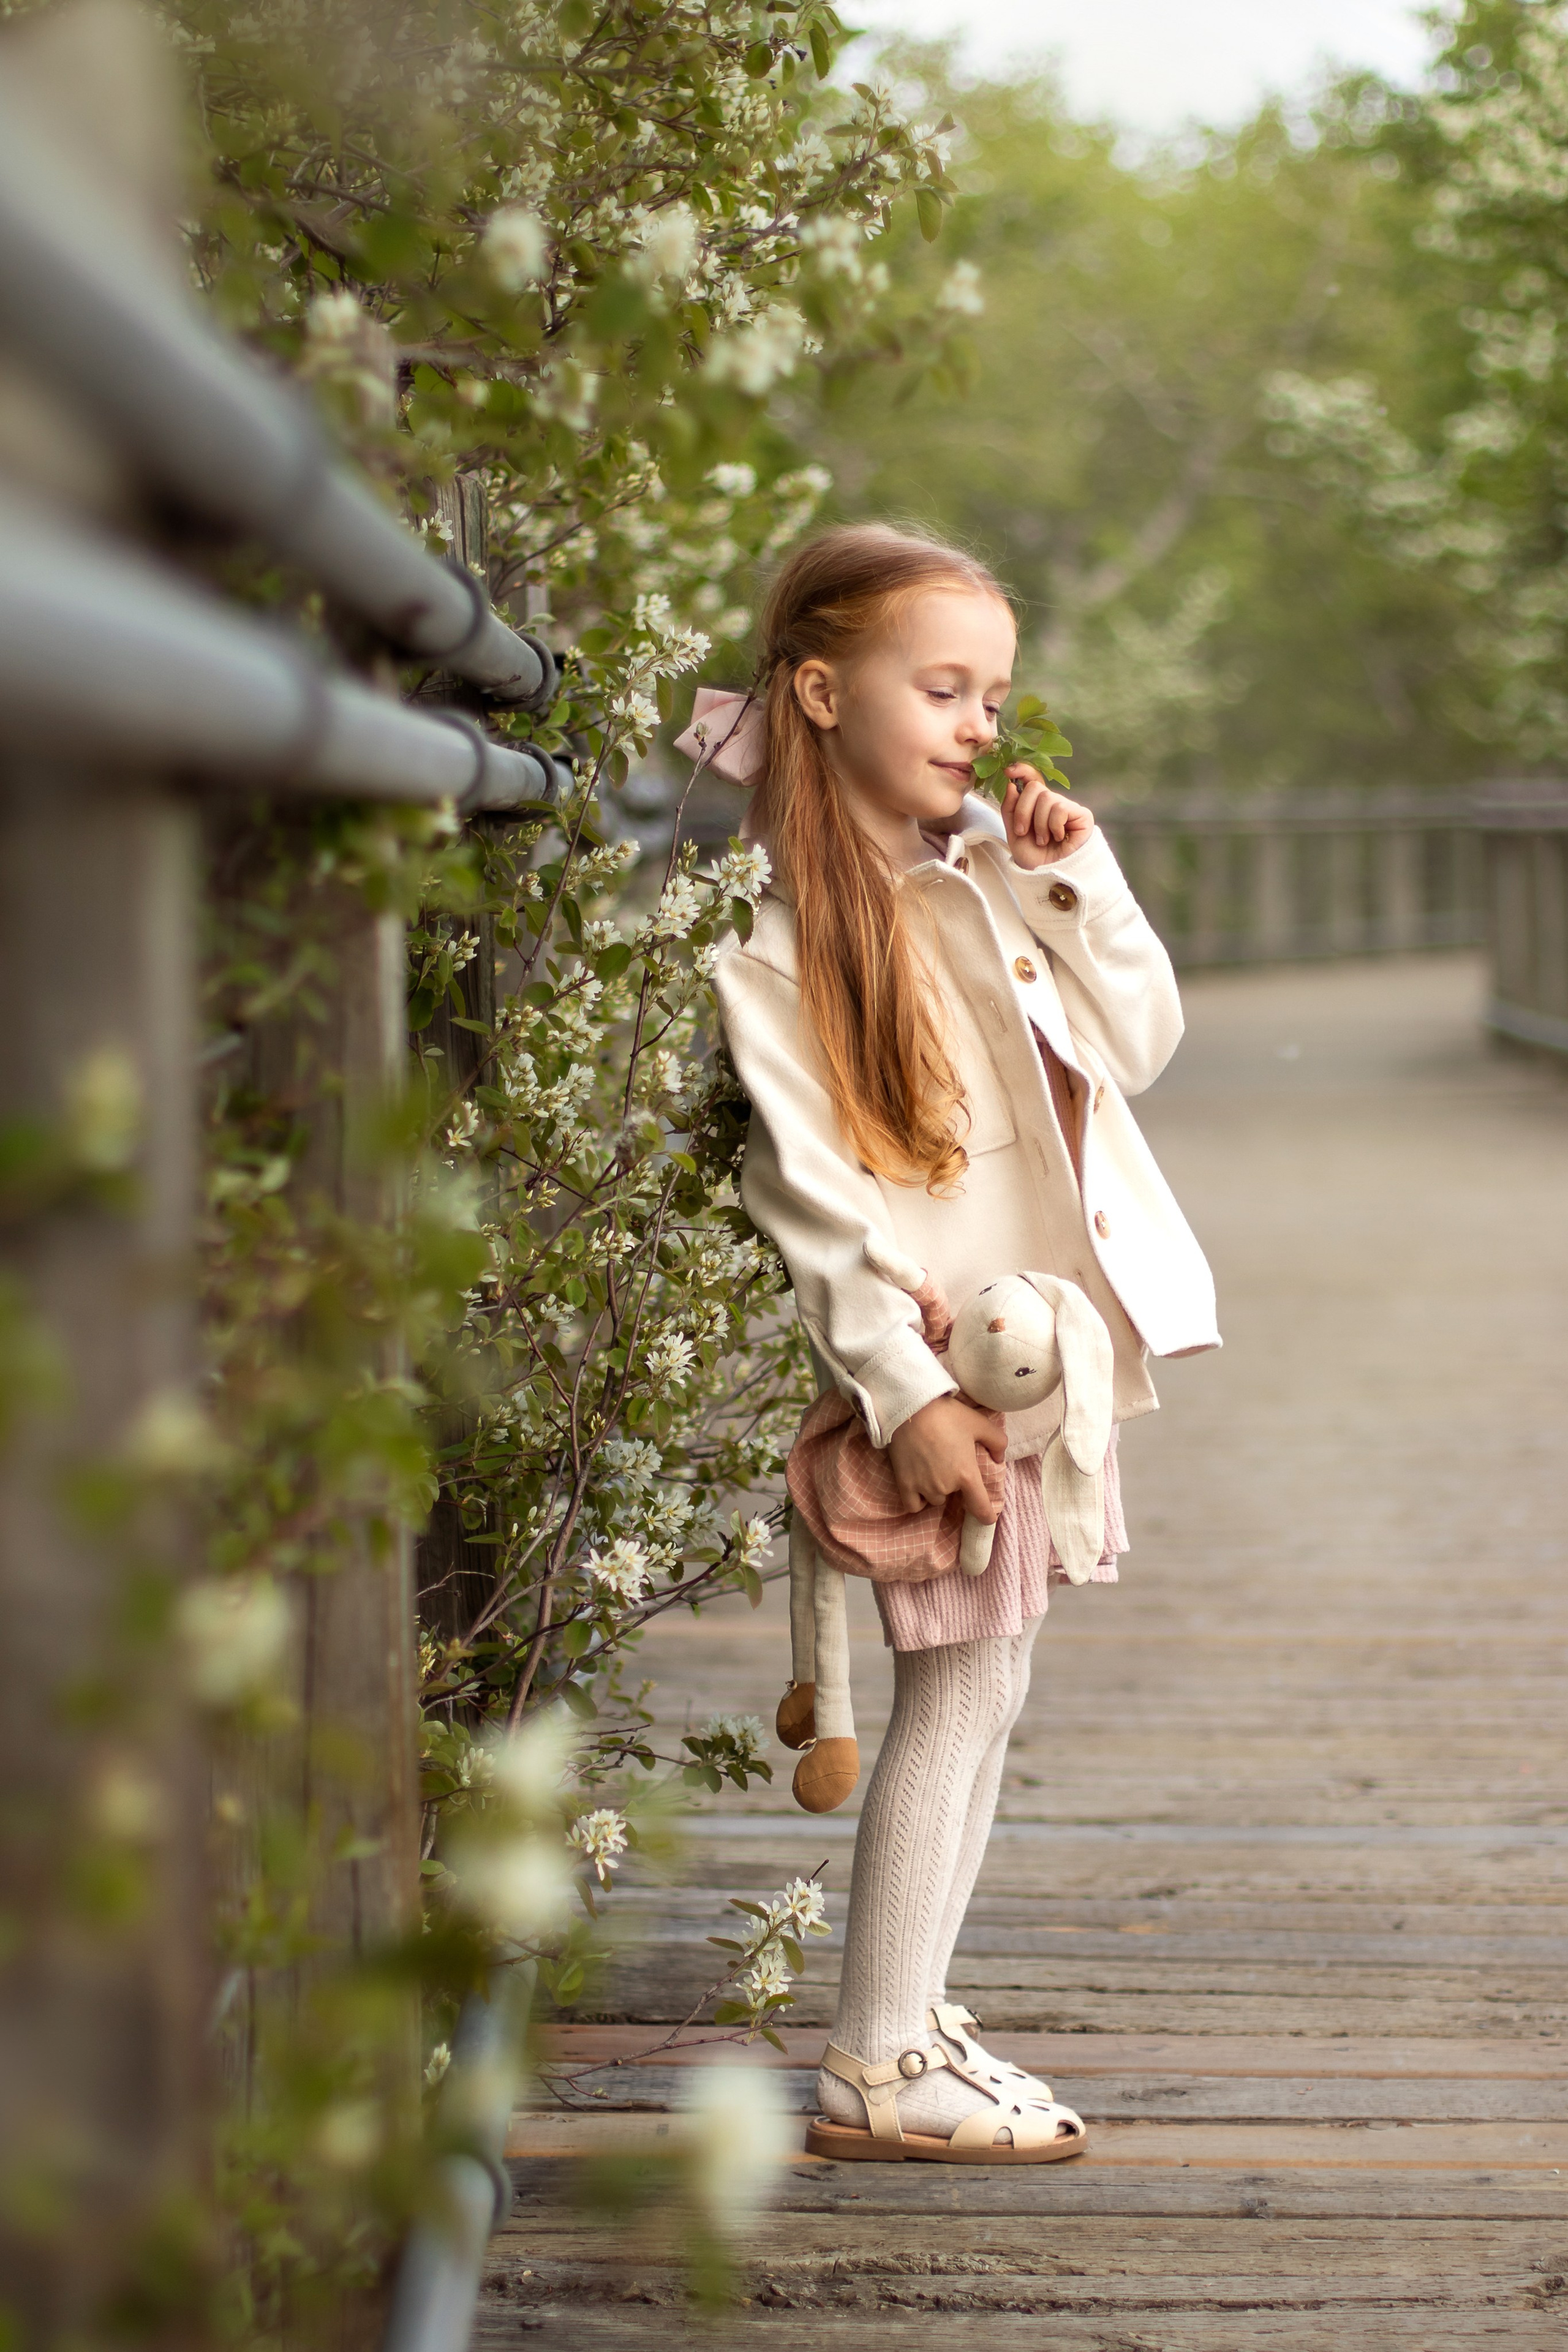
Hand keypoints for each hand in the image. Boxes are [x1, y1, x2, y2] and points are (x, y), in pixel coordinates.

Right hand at [887, 1396, 1005, 1520]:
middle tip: (950, 1465)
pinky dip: (918, 1500)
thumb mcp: (979, 1423)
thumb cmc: (946, 1414)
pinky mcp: (904, 1484)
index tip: (987, 1516)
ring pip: (934, 1500)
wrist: (909, 1408)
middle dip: (955, 1486)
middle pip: (954, 1498)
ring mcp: (923, 1487)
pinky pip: (913, 1505)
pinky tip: (919, 1486)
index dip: (987, 1516)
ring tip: (932, 1469)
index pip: (981, 1508)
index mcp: (966, 1474)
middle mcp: (946, 1486)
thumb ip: (997, 1442)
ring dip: (936, 1490)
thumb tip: (1000, 1459)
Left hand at [1001, 767, 1095, 868]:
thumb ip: (1011, 809)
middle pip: (1034, 788)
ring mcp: (1067, 808)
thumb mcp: (1014, 833)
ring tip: (1044, 841)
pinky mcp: (1081, 815)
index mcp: (1036, 805)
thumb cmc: (1034, 858)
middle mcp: (1052, 803)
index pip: (1031, 779)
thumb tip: (1012, 784)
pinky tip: (1058, 838)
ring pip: (1047, 798)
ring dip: (1039, 824)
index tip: (1008, 771)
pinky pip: (1060, 808)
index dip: (1022, 770)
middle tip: (1024, 833)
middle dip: (1023, 812)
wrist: (1049, 877)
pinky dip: (1054, 826)